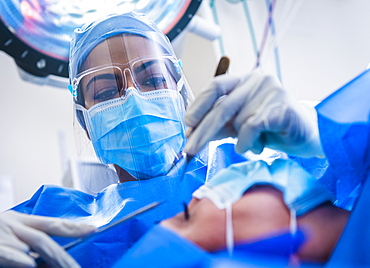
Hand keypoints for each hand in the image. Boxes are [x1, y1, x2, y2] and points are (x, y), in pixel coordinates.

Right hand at [0, 210, 95, 267]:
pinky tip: (29, 264)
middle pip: (45, 238)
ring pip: (32, 244)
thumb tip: (50, 259)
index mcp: (19, 220)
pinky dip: (18, 259)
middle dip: (63, 256)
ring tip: (65, 267)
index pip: (52, 223)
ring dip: (50, 256)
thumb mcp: (9, 235)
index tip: (93, 229)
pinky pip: (7, 254)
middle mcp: (13, 225)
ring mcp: (2, 235)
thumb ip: (31, 244)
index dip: (74, 227)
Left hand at [184, 69, 322, 157]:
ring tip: (252, 144)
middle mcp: (257, 80)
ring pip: (238, 121)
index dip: (199, 104)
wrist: (307, 135)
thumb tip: (192, 131)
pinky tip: (256, 147)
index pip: (216, 86)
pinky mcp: (282, 107)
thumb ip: (220, 124)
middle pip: (222, 106)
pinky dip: (248, 142)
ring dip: (240, 140)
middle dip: (203, 131)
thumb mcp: (240, 124)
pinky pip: (252, 128)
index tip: (188, 123)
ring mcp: (271, 91)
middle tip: (190, 149)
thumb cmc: (271, 129)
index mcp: (244, 80)